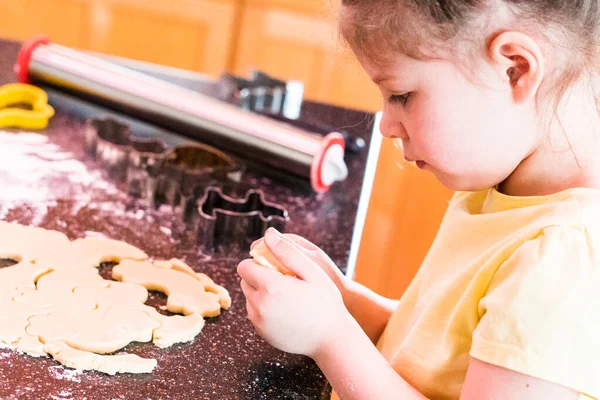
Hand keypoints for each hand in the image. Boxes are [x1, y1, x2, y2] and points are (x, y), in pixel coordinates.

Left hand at [238, 229, 351, 357]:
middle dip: (259, 277)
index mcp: (271, 288)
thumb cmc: (326, 303)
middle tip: (284, 280)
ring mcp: (259, 322)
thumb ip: (287, 252)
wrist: (331, 340)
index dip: (259, 262)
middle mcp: (259, 306)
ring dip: (261, 292)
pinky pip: (254, 314)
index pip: (244, 266)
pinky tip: (285, 310)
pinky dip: (264, 309)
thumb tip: (268, 234)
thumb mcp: (312, 272)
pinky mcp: (261, 333)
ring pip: (248, 297)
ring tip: (286, 296)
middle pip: (245, 281)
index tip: (276, 266)